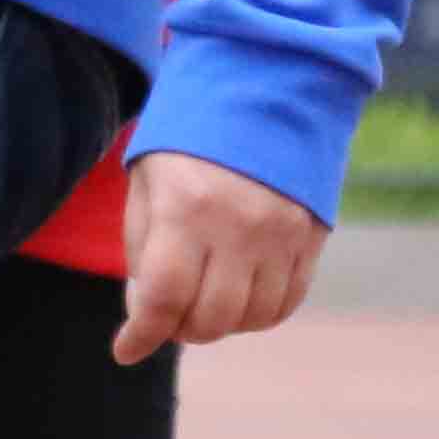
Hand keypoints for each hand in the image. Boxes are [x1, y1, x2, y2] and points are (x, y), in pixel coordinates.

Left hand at [108, 149, 325, 364]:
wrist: (263, 88)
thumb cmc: (188, 139)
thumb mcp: (147, 182)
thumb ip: (142, 249)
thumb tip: (146, 313)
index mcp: (186, 209)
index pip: (163, 298)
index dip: (141, 335)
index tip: (125, 350)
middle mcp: (238, 227)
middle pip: (210, 319)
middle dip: (179, 329)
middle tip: (166, 315)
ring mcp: (282, 234)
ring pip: (251, 318)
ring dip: (220, 324)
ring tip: (202, 300)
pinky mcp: (312, 237)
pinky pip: (287, 302)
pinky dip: (258, 314)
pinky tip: (238, 297)